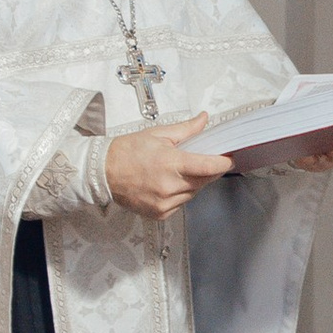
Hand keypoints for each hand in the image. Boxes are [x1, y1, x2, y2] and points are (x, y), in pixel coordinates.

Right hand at [105, 115, 234, 219]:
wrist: (103, 171)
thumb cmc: (127, 151)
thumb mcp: (158, 134)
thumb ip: (186, 129)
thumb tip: (204, 119)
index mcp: (171, 163)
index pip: (208, 167)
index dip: (223, 163)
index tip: (229, 159)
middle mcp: (170, 186)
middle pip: (204, 181)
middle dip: (208, 171)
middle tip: (201, 161)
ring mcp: (164, 202)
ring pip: (193, 193)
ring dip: (194, 183)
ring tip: (178, 172)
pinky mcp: (159, 213)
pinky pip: (180, 204)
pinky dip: (180, 194)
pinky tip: (169, 184)